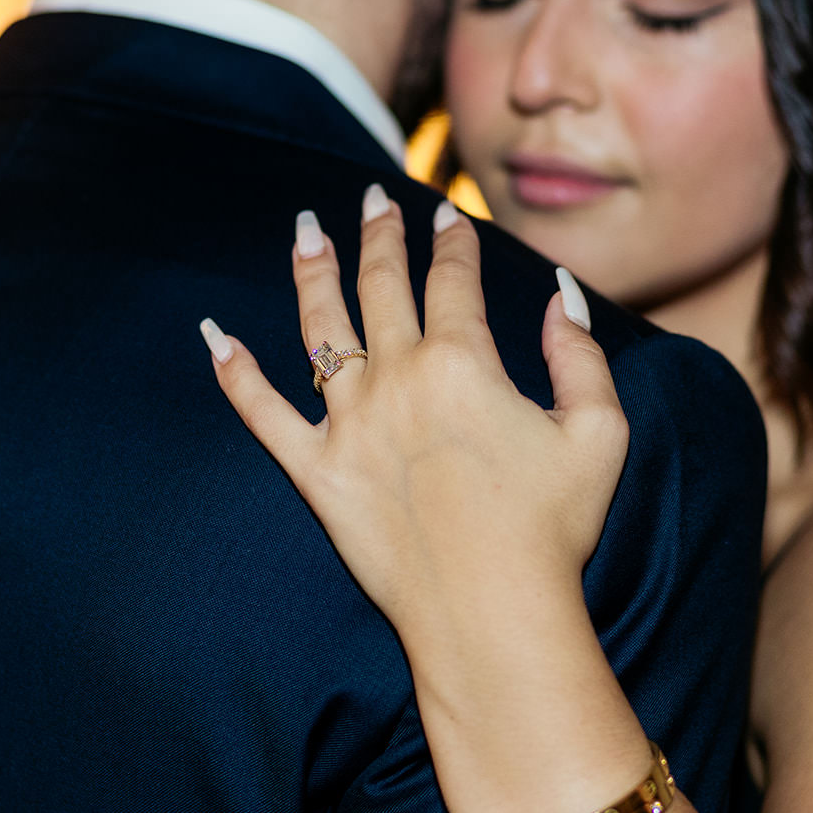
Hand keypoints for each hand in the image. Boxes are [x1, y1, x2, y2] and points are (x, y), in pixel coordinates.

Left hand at [202, 188, 628, 642]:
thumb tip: (560, 292)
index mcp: (464, 362)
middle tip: (373, 198)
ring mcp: (348, 423)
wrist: (492, 614)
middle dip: (379, 234)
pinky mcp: (315, 471)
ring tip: (305, 231)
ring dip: (311, 271)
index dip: (450, 242)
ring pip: (319, 328)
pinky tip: (214, 334)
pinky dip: (234, 372)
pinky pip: (261, 412)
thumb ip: (579, 353)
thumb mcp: (598, 432)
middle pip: (380, 286)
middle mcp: (397, 378)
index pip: (451, 279)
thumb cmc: (553, 528)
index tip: (447, 217)